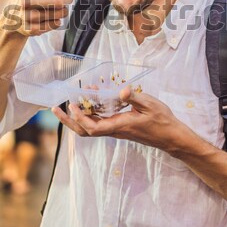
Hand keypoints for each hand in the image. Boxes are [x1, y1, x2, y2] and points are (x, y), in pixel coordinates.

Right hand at [1, 0, 84, 36]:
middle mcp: (25, 0)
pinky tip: (50, 18)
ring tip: (56, 8)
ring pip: (60, 14)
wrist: (13, 14)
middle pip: (59, 1)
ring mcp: (27, 16)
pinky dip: (57, 21)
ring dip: (63, 11)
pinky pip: (55, 25)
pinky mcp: (30, 29)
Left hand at [52, 86, 186, 153]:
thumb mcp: (150, 105)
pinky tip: (92, 100)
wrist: (170, 136)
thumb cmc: (162, 121)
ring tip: (69, 102)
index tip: (71, 105)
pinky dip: (92, 113)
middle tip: (56, 109)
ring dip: (78, 116)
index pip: (93, 127)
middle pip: (86, 130)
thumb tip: (121, 90)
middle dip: (69, 121)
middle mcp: (115, 130)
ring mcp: (117, 129)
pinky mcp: (120, 127)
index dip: (79, 118)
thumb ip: (135, 97)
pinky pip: (100, 122)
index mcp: (120, 125)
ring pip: (91, 127)